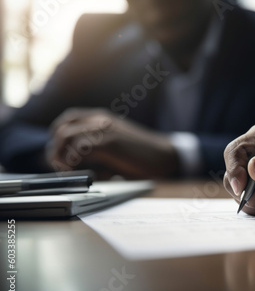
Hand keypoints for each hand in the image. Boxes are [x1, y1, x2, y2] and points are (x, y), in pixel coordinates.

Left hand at [46, 108, 179, 178]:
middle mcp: (100, 119)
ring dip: (61, 155)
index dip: (57, 137)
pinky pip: (80, 147)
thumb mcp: (116, 145)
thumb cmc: (142, 154)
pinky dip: (74, 161)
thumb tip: (74, 164)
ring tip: (67, 171)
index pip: (67, 120)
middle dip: (55, 149)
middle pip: (62, 128)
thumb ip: (96, 149)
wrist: (164, 154)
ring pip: (66, 135)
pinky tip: (79, 172)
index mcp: (102, 118)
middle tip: (59, 166)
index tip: (58, 155)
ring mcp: (104, 129)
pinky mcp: (109, 142)